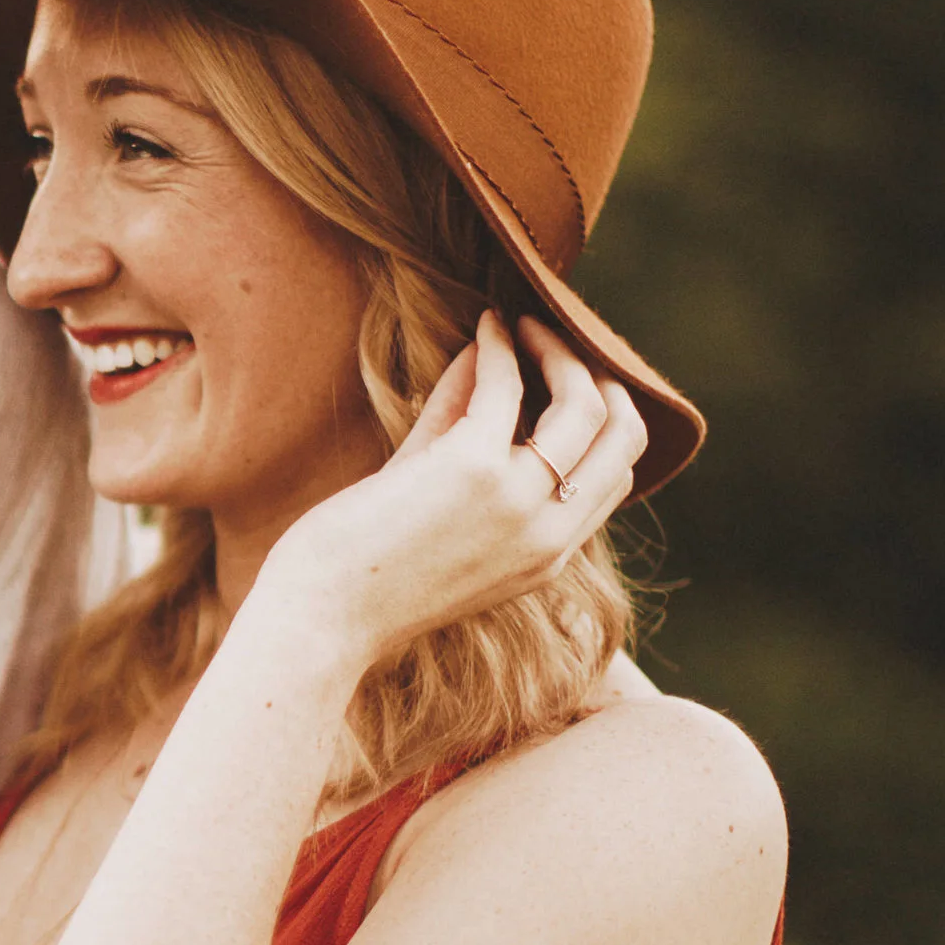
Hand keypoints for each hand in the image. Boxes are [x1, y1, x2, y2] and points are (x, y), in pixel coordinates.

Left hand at [267, 314, 646, 673]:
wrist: (322, 617)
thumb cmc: (365, 571)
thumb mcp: (434, 504)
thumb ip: (460, 429)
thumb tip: (484, 353)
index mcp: (549, 556)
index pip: (616, 472)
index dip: (604, 415)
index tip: (568, 377)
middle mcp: (548, 533)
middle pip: (621, 434)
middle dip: (595, 374)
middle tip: (552, 341)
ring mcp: (517, 501)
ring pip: (584, 404)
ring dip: (557, 350)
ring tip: (522, 326)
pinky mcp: (473, 468)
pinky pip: (506, 385)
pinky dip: (500, 346)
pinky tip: (485, 326)